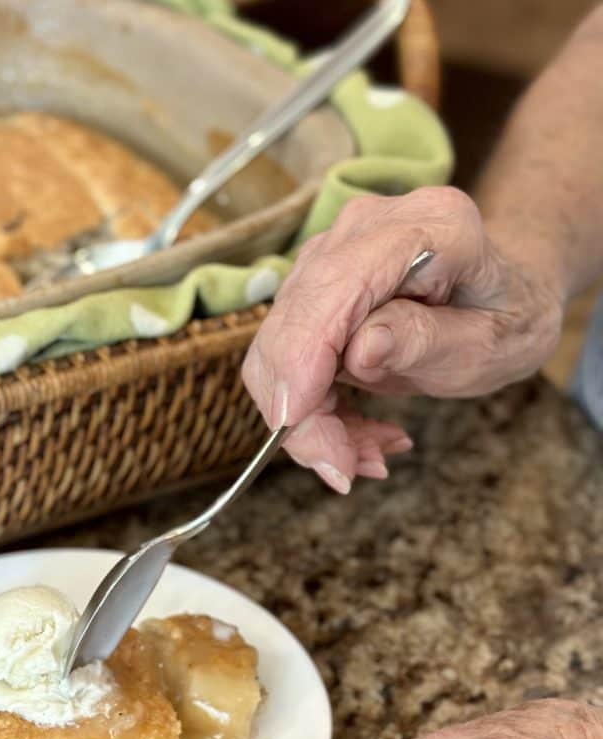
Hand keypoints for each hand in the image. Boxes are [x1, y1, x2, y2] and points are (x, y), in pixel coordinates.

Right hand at [242, 186, 564, 492]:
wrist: (499, 296)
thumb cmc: (504, 318)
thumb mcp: (489, 345)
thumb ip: (427, 342)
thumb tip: (359, 350)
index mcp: (428, 226)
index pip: (338, 286)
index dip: (303, 354)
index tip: (294, 420)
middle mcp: (364, 229)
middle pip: (294, 324)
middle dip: (303, 411)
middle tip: (343, 469)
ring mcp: (328, 255)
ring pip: (277, 350)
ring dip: (309, 419)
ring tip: (365, 456)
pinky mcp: (308, 289)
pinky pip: (284, 361)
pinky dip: (312, 411)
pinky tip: (355, 433)